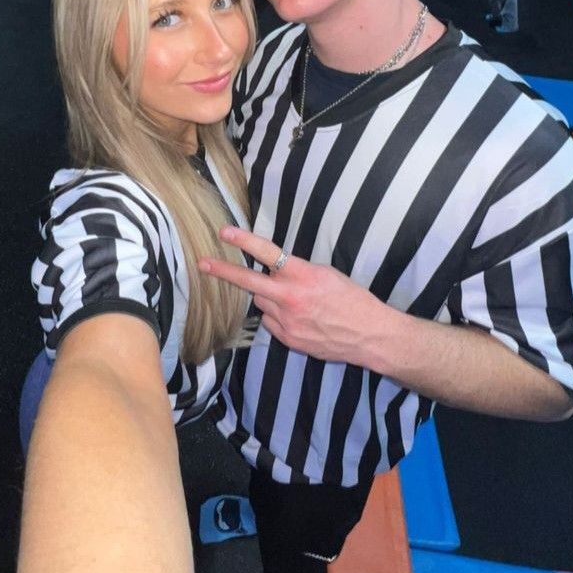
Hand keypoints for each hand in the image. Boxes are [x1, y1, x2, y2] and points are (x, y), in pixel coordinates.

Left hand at [199, 226, 390, 365]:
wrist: (370, 335)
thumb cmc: (353, 300)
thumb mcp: (328, 274)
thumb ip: (299, 271)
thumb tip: (277, 271)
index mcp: (303, 275)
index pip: (267, 253)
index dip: (244, 241)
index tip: (224, 233)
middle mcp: (291, 298)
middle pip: (250, 283)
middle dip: (224, 272)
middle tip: (203, 264)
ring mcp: (288, 321)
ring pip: (262, 304)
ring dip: (270, 299)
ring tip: (295, 302)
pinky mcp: (289, 339)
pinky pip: (272, 323)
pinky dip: (279, 318)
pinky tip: (300, 319)